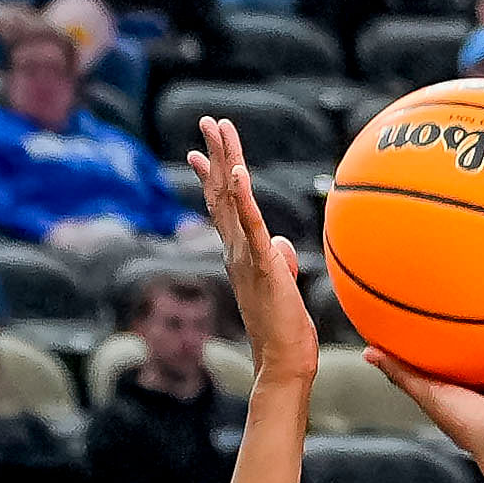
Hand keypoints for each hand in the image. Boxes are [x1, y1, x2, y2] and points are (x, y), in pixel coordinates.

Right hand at [184, 120, 330, 387]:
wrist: (283, 361)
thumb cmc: (284, 329)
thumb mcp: (283, 284)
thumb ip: (279, 260)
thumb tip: (281, 246)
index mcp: (239, 254)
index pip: (222, 208)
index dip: (211, 176)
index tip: (199, 151)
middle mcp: (234, 251)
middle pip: (220, 193)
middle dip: (213, 154)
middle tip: (207, 121)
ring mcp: (245, 257)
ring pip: (230, 199)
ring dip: (223, 160)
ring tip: (218, 128)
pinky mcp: (262, 265)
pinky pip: (251, 225)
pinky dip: (243, 197)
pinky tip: (237, 170)